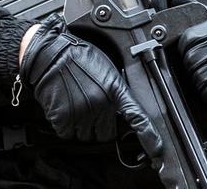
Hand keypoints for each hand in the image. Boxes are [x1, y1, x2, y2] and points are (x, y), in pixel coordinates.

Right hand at [21, 16, 164, 157]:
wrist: (50, 55)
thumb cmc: (78, 58)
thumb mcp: (107, 69)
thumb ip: (116, 91)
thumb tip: (121, 111)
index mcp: (114, 88)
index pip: (136, 116)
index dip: (148, 136)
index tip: (156, 150)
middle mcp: (100, 103)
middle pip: (108, 134)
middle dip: (102, 126)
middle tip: (92, 109)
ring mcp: (81, 112)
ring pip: (88, 136)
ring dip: (84, 127)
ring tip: (77, 105)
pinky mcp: (63, 119)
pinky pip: (68, 134)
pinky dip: (67, 126)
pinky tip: (66, 109)